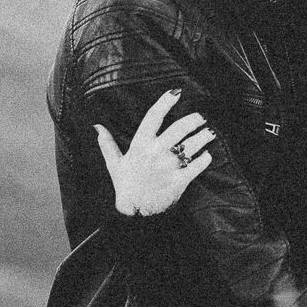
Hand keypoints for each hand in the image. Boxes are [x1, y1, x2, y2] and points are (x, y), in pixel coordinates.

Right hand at [94, 90, 214, 216]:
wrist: (135, 214)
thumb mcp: (114, 164)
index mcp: (140, 145)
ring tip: (210, 132)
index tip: (176, 92)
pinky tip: (208, 154)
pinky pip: (197, 165)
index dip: (165, 102)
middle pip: (179, 128)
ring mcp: (168, 166)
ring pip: (192, 145)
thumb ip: (107, 144)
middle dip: (194, 119)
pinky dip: (205, 158)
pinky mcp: (179, 181)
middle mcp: (155, 153)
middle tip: (201, 117)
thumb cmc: (125, 186)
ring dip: (203, 137)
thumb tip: (96, 127)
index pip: (153, 117)